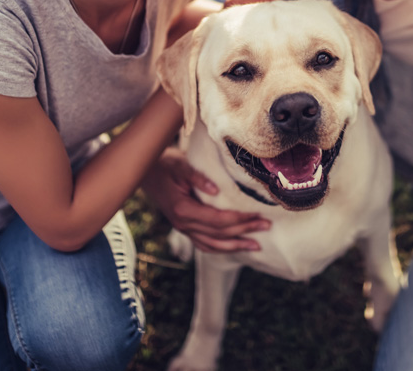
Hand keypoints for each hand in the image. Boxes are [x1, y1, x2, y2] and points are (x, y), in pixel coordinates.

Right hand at [142, 147, 269, 252]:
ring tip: (256, 246)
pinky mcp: (184, 227)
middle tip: (266, 226)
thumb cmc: (165, 164)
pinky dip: (220, 248)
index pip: (218, 220)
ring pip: (212, 245)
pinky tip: (234, 246)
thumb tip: (216, 190)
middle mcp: (183, 224)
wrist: (146, 171)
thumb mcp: (181, 166)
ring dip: (235, 246)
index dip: (240, 220)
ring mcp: (182, 228)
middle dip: (244, 231)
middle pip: (219, 234)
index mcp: (183, 209)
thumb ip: (198, 178)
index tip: (258, 215)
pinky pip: (204, 244)